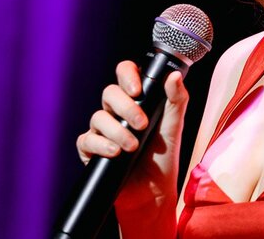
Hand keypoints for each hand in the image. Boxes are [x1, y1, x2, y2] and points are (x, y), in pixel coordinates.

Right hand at [76, 60, 189, 214]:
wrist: (154, 190)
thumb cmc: (164, 154)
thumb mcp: (175, 125)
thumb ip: (177, 99)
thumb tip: (174, 75)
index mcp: (137, 99)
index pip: (125, 73)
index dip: (127, 75)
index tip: (138, 90)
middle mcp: (117, 111)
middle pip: (109, 93)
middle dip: (126, 107)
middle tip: (142, 124)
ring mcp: (103, 130)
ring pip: (98, 117)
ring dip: (117, 131)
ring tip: (133, 146)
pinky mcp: (91, 150)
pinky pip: (86, 140)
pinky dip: (100, 145)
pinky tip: (114, 152)